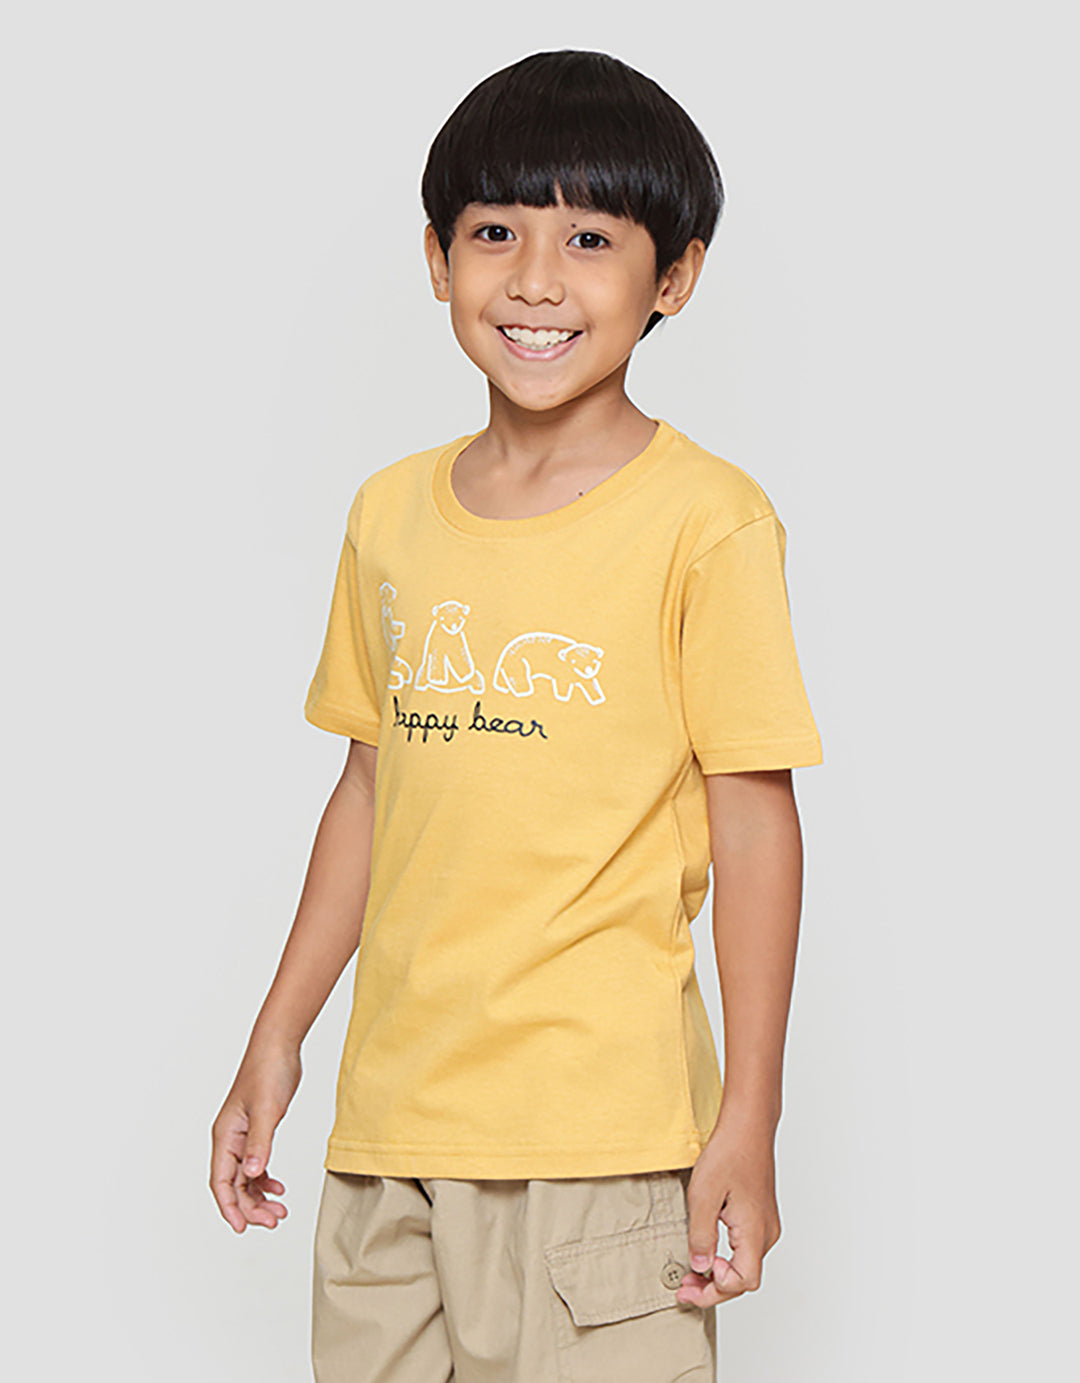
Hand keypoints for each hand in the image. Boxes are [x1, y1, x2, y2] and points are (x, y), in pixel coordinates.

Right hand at [209, 1040, 301, 1232]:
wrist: (279, 1047)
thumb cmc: (268, 1071)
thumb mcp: (267, 1110)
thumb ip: (260, 1142)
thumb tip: (254, 1173)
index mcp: (225, 1136)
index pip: (221, 1181)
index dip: (229, 1207)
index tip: (242, 1227)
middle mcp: (229, 1139)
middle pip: (234, 1185)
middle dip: (251, 1206)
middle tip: (274, 1220)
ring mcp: (242, 1136)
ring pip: (246, 1177)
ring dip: (260, 1196)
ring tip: (280, 1211)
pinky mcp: (256, 1130)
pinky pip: (256, 1164)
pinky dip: (265, 1179)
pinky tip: (278, 1188)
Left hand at [675, 1113, 780, 1306]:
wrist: (748, 1127)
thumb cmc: (729, 1153)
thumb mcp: (703, 1196)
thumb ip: (701, 1236)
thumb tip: (700, 1267)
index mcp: (755, 1232)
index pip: (742, 1282)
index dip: (716, 1287)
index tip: (692, 1274)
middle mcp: (767, 1233)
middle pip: (745, 1279)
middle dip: (714, 1288)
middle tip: (684, 1287)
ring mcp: (766, 1224)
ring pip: (746, 1265)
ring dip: (719, 1274)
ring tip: (692, 1271)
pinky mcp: (761, 1216)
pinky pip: (746, 1249)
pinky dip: (727, 1257)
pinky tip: (707, 1251)